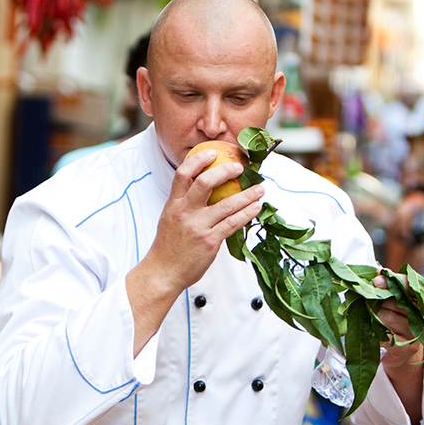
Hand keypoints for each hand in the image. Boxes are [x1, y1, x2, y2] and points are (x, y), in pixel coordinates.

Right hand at [139, 148, 264, 293]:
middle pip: (206, 182)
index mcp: (173, 204)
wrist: (163, 272)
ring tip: (259, 189)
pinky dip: (247, 214)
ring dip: (247, 194)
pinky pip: (233, 223)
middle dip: (226, 171)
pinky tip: (255, 208)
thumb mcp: (170, 218)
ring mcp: (198, 227)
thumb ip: (184, 202)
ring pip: (227, 204)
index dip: (198, 159)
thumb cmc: (168, 246)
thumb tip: (204, 187)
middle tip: (240, 168)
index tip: (213, 152)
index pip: (183, 173)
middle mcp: (185, 212)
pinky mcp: (210, 241)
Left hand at [373, 274, 423, 367]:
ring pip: (388, 317)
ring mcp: (416, 333)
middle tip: (368, 300)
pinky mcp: (407, 348)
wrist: (403, 349)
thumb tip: (378, 271)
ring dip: (374, 315)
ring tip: (371, 316)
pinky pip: (385, 335)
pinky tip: (372, 330)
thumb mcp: (398, 298)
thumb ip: (390, 283)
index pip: (413, 285)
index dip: (395, 280)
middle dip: (379, 299)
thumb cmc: (399, 317)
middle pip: (397, 301)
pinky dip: (375, 332)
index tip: (377, 280)